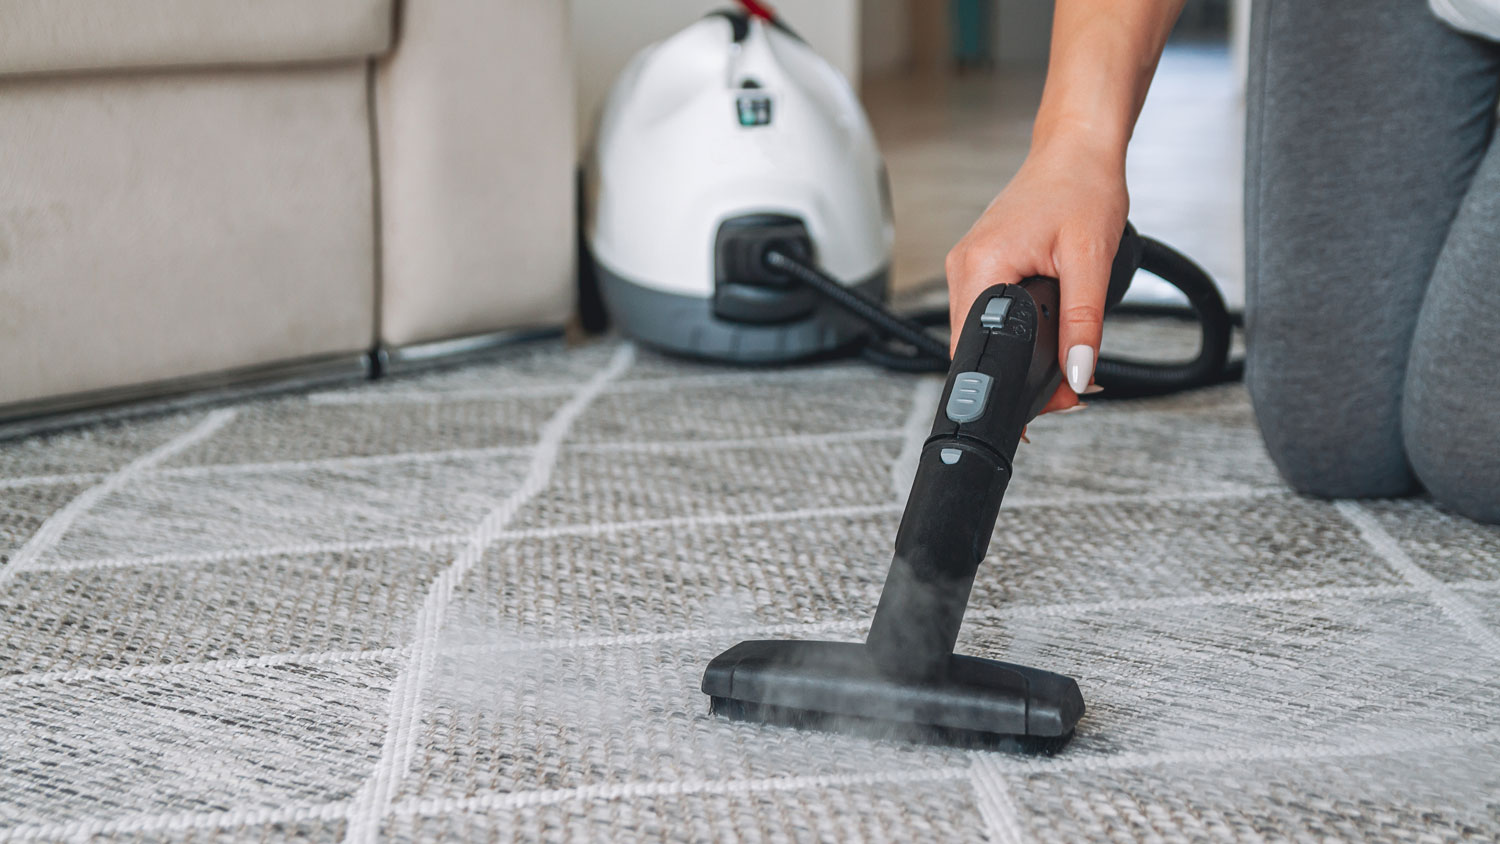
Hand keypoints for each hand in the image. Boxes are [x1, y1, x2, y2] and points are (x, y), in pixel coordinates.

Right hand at [944, 134, 1128, 412]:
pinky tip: (1045, 328)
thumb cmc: (1081, 186)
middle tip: (1067, 387)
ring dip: (1019, 354)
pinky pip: (989, 312)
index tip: (1040, 405)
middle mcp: (964, 267)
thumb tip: (1076, 373)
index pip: (974, 351)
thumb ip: (1083, 324)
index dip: (1007, 386)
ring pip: (982, 333)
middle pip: (976, 348)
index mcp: (980, 267)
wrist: (1076, 149)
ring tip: (1062, 358)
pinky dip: (1015, 329)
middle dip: (1020, 376)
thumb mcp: (1091, 260)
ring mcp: (969, 266)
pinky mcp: (981, 264)